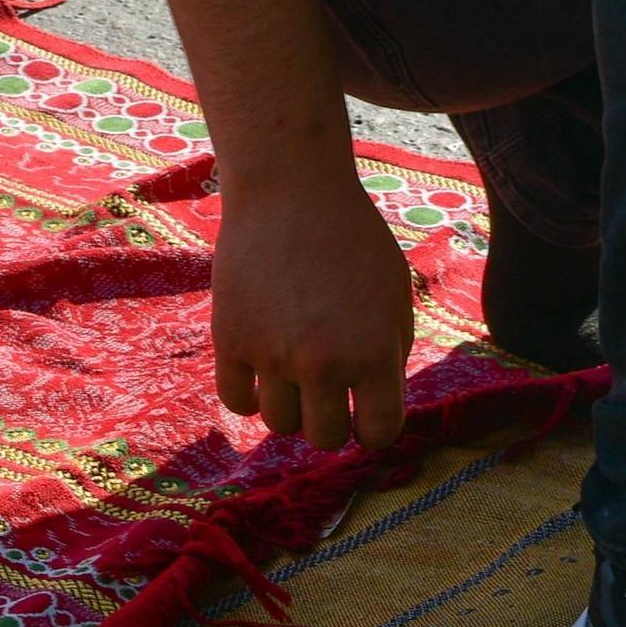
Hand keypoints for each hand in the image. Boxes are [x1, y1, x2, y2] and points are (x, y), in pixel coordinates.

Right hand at [210, 160, 416, 451]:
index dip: (373, 427)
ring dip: (290, 405)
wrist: (291, 189)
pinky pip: (236, 401)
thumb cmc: (351, 237)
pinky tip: (260, 371)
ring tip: (292, 373)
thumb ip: (391, 353)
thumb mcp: (395, 293)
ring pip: (279, 424)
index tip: (363, 413)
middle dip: (330, 420)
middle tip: (326, 392)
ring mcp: (272, 354)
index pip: (378, 433)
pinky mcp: (230, 339)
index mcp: (374, 354)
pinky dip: (249, 395)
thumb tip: (374, 403)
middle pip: (324, 437)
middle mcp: (324, 363)